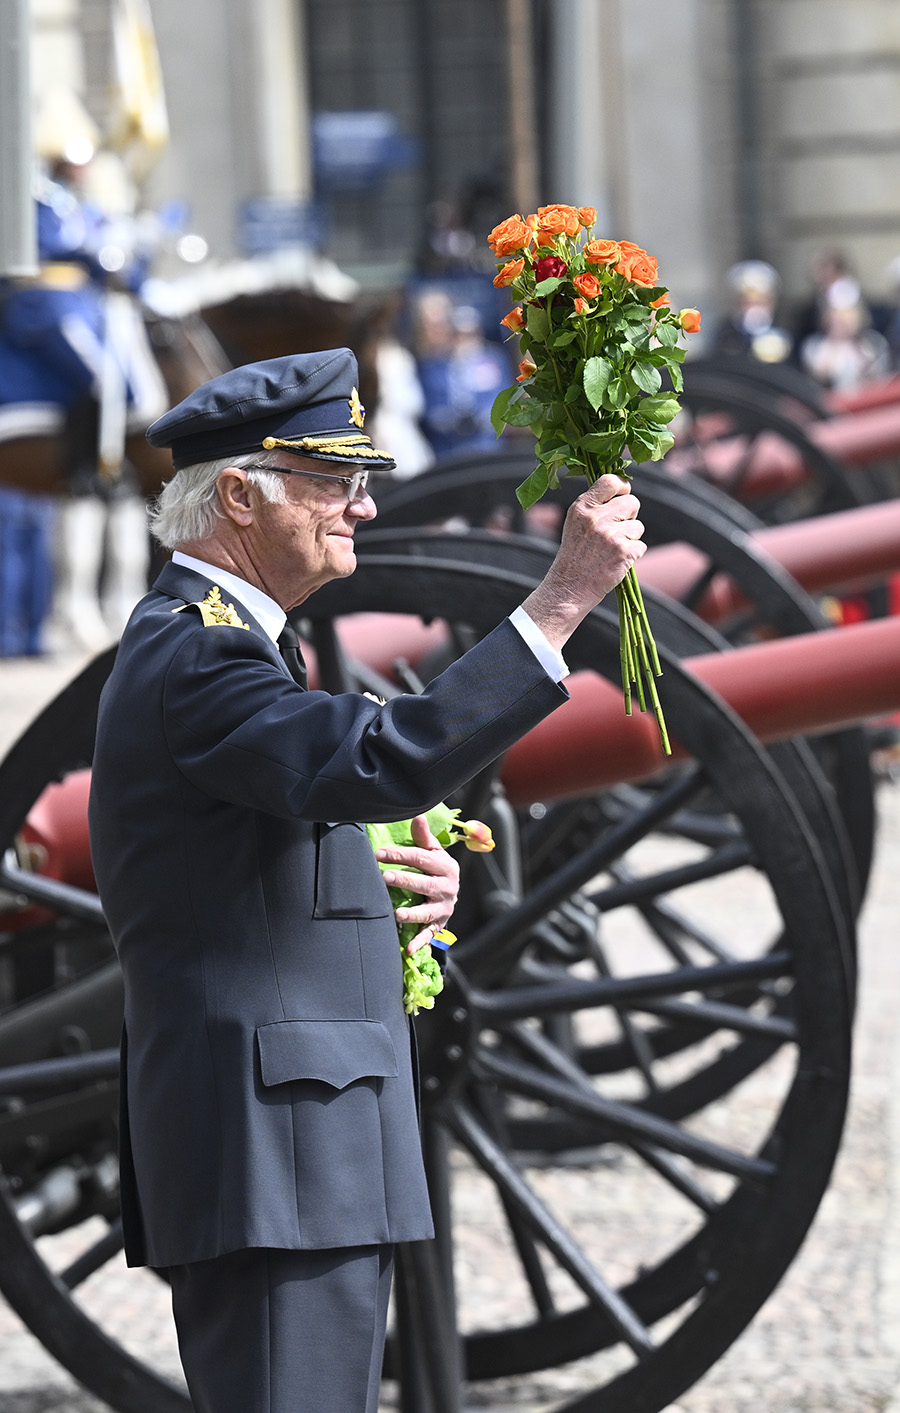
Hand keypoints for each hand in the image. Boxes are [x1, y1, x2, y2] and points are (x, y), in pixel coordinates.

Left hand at [375, 814, 459, 953]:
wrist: (452, 893)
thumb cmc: (436, 869)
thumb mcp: (434, 852)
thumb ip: (424, 838)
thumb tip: (417, 816)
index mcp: (446, 867)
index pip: (422, 859)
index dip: (400, 855)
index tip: (378, 853)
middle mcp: (448, 888)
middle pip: (424, 884)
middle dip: (404, 880)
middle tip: (384, 877)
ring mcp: (444, 908)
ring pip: (428, 912)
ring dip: (412, 914)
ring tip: (397, 914)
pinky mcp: (439, 925)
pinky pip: (429, 935)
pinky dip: (419, 943)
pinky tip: (407, 950)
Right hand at [521, 475, 645, 650]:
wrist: (569, 588)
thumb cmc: (575, 555)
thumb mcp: (576, 523)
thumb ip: (595, 505)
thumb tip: (623, 491)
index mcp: (582, 507)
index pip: (611, 481)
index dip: (623, 487)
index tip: (623, 495)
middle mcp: (596, 518)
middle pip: (632, 502)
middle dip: (629, 516)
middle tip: (616, 531)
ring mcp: (610, 535)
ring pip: (638, 526)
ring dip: (630, 538)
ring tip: (611, 550)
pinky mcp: (623, 552)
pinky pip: (641, 545)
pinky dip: (633, 555)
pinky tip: (616, 561)